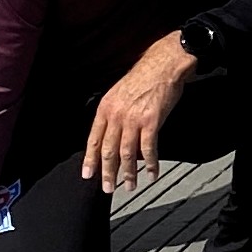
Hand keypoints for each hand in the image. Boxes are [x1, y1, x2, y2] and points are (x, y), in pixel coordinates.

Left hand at [82, 31, 195, 192]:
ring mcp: (133, 119)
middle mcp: (116, 115)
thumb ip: (114, 112)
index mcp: (106, 108)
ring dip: (128, 173)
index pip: (94, 139)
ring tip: (130, 185)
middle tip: (108, 188)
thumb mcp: (119, 92)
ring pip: (127, 153)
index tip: (88, 175)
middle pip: (108, 151)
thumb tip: (112, 133)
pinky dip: (149, 163)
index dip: (90, 159)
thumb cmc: (145, 76)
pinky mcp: (151, 121)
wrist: (164, 64)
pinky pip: (148, 149)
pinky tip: (151, 172)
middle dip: (108, 172)